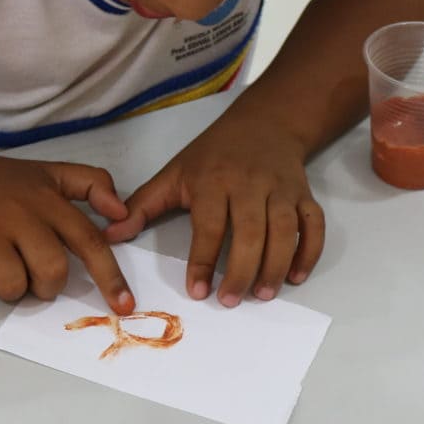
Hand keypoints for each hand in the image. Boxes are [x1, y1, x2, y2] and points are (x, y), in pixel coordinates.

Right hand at [0, 148, 133, 310]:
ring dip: (9, 289)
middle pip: (51, 272)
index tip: (124, 305)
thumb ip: (93, 184)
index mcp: (48, 200)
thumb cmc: (1, 182)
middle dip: (46, 287)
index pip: (88, 241)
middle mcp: (19, 213)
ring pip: (12, 286)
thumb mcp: (51, 173)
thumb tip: (123, 213)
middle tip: (31, 274)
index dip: (110, 277)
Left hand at [106, 115, 323, 305]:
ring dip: (276, 265)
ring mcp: (281, 189)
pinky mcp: (304, 194)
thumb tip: (110, 236)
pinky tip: (295, 277)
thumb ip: (143, 205)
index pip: (210, 225)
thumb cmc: (214, 154)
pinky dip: (309, 252)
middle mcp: (249, 184)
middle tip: (231, 301)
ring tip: (263, 294)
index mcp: (213, 180)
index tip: (198, 291)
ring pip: (285, 230)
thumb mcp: (175, 172)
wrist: (264, 123)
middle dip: (242, 270)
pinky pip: (313, 224)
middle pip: (251, 231)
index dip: (203, 260)